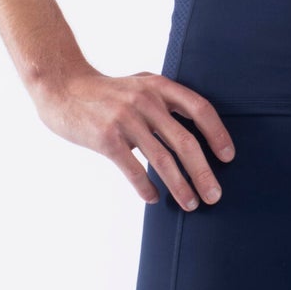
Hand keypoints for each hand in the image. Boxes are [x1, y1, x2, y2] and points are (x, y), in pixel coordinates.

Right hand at [31, 67, 233, 209]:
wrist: (62, 88)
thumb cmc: (107, 92)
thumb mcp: (140, 85)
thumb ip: (165, 100)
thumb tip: (197, 131)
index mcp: (159, 86)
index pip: (200, 108)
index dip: (217, 134)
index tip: (228, 157)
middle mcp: (146, 100)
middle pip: (185, 142)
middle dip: (203, 172)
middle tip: (214, 195)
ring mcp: (126, 119)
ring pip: (162, 160)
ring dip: (180, 187)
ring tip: (191, 204)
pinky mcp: (106, 138)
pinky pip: (134, 169)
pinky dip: (146, 188)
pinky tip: (154, 198)